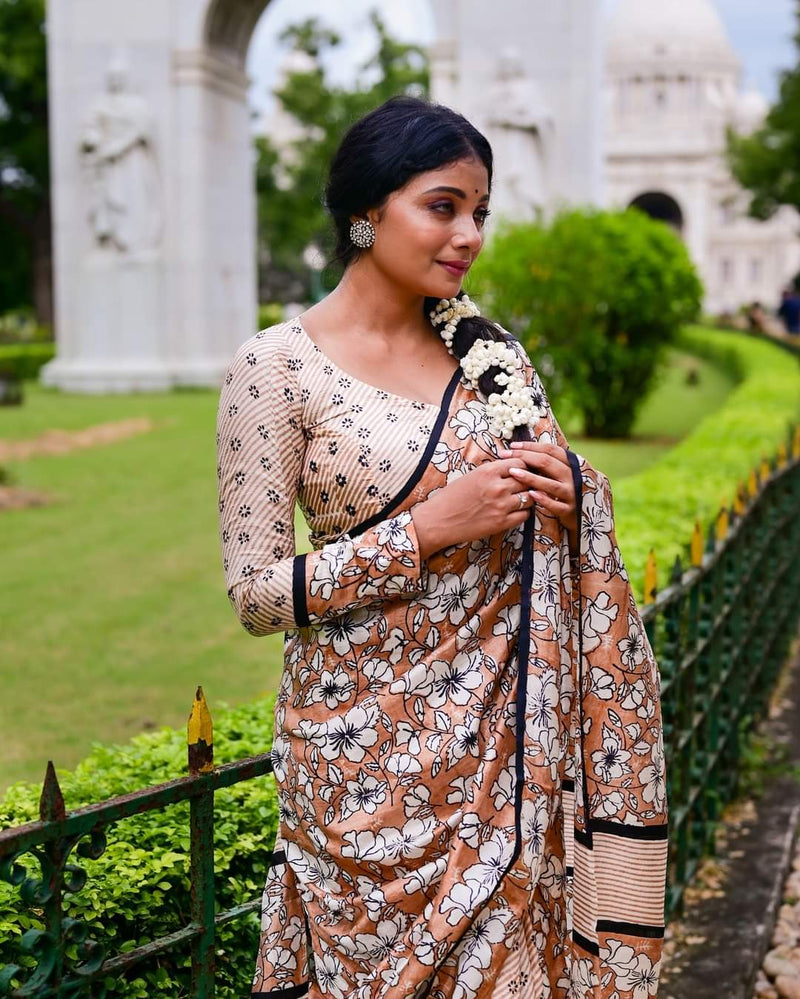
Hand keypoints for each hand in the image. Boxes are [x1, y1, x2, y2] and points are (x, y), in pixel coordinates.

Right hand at [412, 457, 534, 558]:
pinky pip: (525, 515)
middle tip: (526, 484)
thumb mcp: (472, 476)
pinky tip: (516, 510)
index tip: (523, 470)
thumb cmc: (451, 497)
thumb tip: (513, 468)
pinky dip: (524, 512)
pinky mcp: (502, 523)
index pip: (520, 462)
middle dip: (528, 481)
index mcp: (488, 471)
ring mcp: (502, 506)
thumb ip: (493, 472)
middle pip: (527, 480)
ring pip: (530, 497)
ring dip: (528, 497)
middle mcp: (498, 487)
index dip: (524, 466)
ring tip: (522, 497)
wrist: (438, 520)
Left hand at [497, 442, 577, 549]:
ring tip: (513, 472)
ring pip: (551, 484)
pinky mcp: (568, 510)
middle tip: (505, 455)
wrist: (577, 514)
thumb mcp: (556, 474)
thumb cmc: (560, 490)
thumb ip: (543, 463)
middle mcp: (572, 477)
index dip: (531, 446)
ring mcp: (571, 494)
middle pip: (548, 463)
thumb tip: (518, 449)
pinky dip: (544, 499)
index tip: (512, 445)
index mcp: (570, 464)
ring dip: (531, 477)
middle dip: (524, 457)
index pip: (550, 450)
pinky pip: (556, 505)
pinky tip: (531, 494)